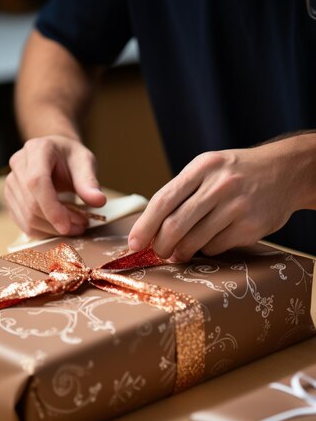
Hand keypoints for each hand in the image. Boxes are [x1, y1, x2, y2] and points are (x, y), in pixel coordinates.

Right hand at [5, 135, 105, 236]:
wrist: (56, 155)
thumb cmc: (70, 158)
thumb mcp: (85, 162)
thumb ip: (90, 182)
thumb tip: (98, 201)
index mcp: (37, 150)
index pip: (37, 182)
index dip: (51, 208)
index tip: (68, 226)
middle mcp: (19, 164)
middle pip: (31, 203)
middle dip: (57, 221)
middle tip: (81, 226)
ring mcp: (11, 182)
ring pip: (27, 217)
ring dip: (52, 229)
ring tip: (74, 226)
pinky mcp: (11, 198)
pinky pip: (24, 223)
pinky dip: (44, 232)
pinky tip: (60, 228)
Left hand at [128, 144, 299, 258]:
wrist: (286, 172)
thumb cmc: (237, 173)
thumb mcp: (209, 168)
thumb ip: (183, 192)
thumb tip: (152, 228)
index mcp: (202, 167)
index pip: (164, 200)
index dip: (145, 226)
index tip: (134, 243)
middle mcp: (219, 185)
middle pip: (176, 225)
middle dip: (160, 245)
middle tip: (158, 253)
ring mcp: (237, 206)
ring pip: (195, 241)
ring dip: (181, 252)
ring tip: (179, 252)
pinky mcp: (251, 226)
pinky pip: (216, 247)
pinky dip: (208, 249)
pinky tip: (212, 240)